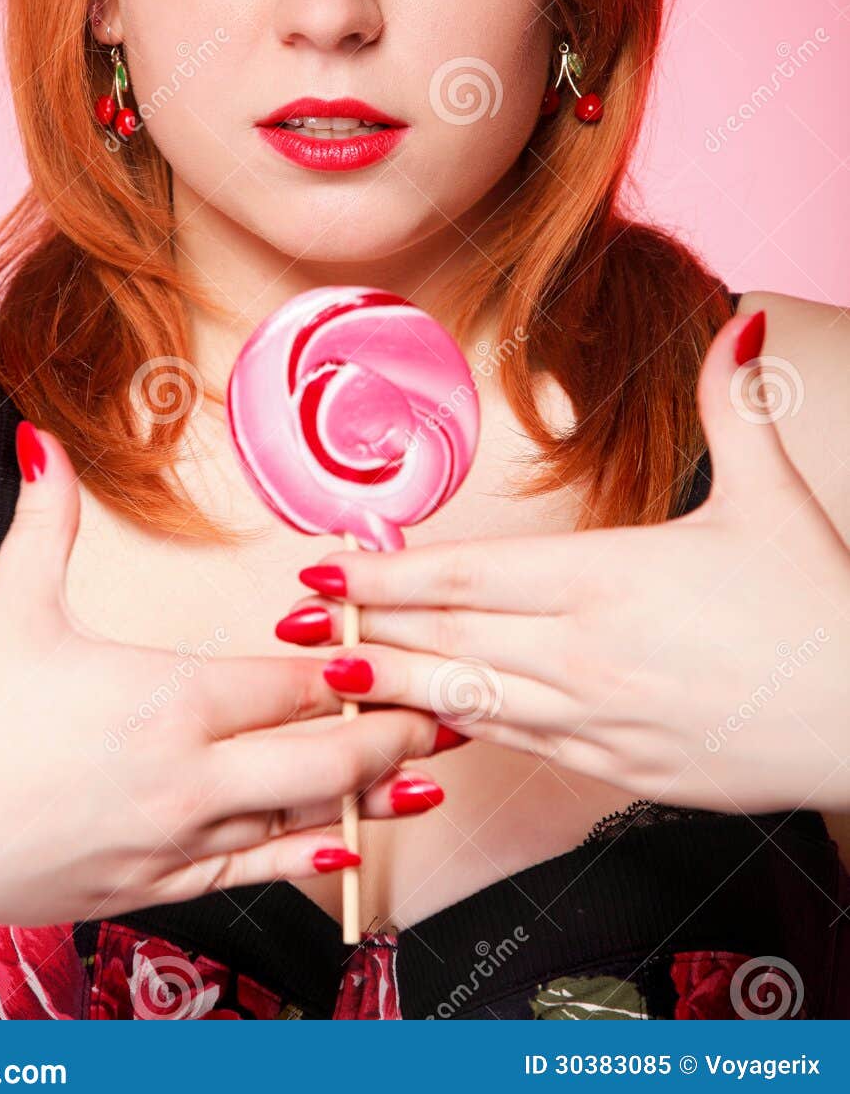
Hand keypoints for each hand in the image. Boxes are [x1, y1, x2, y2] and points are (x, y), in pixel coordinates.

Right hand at [0, 422, 446, 931]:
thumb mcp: (10, 604)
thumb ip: (48, 518)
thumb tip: (44, 437)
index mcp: (166, 698)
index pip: (294, 683)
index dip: (360, 670)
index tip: (404, 653)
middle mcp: (186, 776)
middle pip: (324, 756)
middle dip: (394, 734)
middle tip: (448, 710)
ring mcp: (174, 840)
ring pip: (300, 822)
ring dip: (370, 796)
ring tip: (428, 776)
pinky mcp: (154, 888)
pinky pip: (252, 876)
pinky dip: (307, 860)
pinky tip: (347, 850)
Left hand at [274, 308, 849, 812]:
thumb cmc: (820, 610)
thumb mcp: (774, 497)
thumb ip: (731, 408)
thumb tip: (738, 323)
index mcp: (608, 579)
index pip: (467, 575)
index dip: (387, 575)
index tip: (327, 570)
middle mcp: (587, 653)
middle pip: (448, 637)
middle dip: (367, 628)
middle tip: (297, 622)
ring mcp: (600, 720)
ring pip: (471, 701)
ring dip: (397, 686)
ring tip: (335, 675)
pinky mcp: (622, 770)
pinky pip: (523, 748)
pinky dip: (468, 732)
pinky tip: (431, 722)